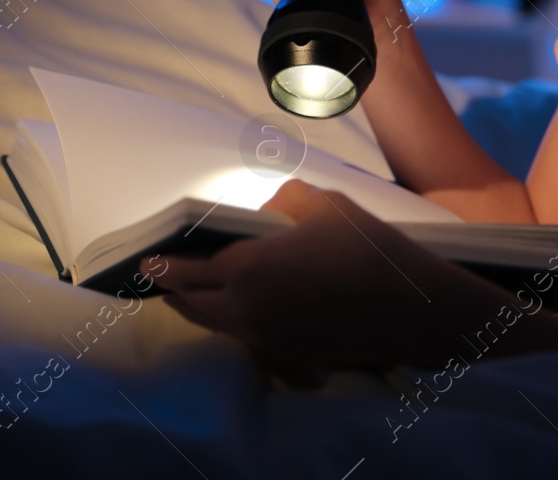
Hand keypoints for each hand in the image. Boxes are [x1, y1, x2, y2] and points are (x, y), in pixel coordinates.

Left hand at [150, 179, 527, 375]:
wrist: (410, 308)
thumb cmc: (369, 250)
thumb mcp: (327, 205)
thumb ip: (286, 199)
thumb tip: (270, 206)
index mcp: (248, 269)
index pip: (187, 271)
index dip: (163, 266)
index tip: (147, 263)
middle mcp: (248, 311)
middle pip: (194, 305)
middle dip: (176, 290)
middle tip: (165, 278)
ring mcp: (267, 340)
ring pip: (220, 327)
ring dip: (203, 310)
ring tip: (196, 295)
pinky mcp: (288, 359)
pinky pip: (250, 341)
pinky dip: (239, 325)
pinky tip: (248, 313)